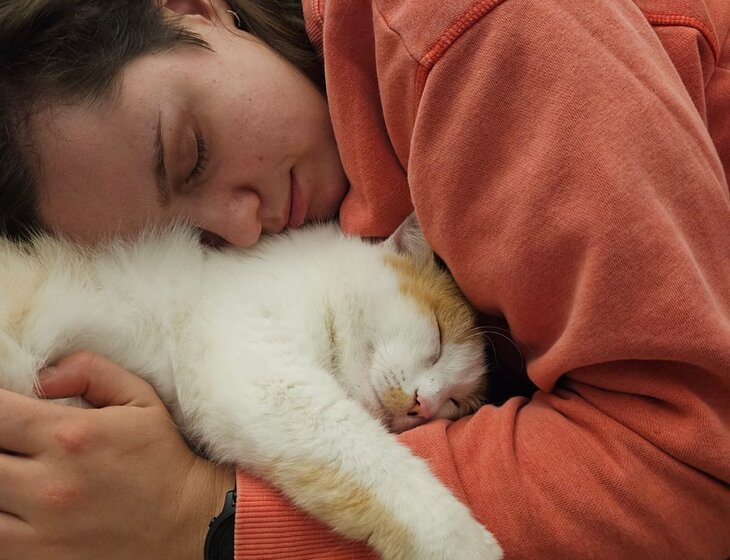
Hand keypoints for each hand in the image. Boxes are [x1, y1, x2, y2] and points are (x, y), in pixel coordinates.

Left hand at [0, 351, 234, 559]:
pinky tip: (17, 504)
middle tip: (15, 439)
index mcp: (71, 436)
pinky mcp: (40, 559)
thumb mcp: (141, 398)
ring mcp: (41, 529)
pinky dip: (1, 516)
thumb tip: (44, 376)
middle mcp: (49, 485)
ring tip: (16, 471)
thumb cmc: (161, 457)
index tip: (9, 410)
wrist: (188, 522)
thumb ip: (91, 371)